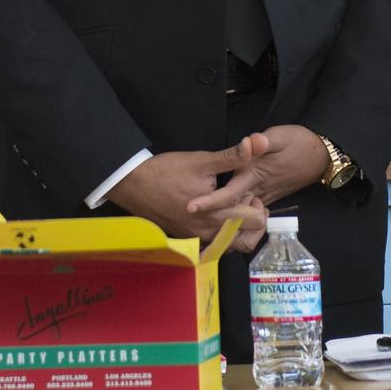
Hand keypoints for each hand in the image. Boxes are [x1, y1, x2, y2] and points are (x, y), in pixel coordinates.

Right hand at [108, 133, 270, 252]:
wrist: (133, 185)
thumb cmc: (167, 171)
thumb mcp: (202, 160)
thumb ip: (231, 156)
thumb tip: (255, 144)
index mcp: (217, 215)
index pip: (255, 221)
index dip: (257, 202)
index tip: (248, 189)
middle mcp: (209, 233)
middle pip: (247, 239)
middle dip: (251, 218)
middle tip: (242, 198)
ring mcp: (197, 239)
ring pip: (230, 245)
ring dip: (237, 228)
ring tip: (230, 207)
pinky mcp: (187, 240)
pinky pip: (213, 244)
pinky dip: (221, 233)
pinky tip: (215, 214)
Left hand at [186, 125, 327, 213]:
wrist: (320, 155)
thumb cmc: (299, 144)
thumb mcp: (280, 137)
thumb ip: (264, 142)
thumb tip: (253, 141)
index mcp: (255, 176)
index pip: (229, 194)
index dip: (209, 201)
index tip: (190, 207)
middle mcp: (257, 191)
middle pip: (230, 213)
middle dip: (208, 222)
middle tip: (182, 225)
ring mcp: (262, 196)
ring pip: (238, 217)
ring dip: (219, 225)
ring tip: (194, 229)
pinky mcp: (264, 197)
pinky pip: (245, 213)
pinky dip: (231, 222)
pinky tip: (217, 224)